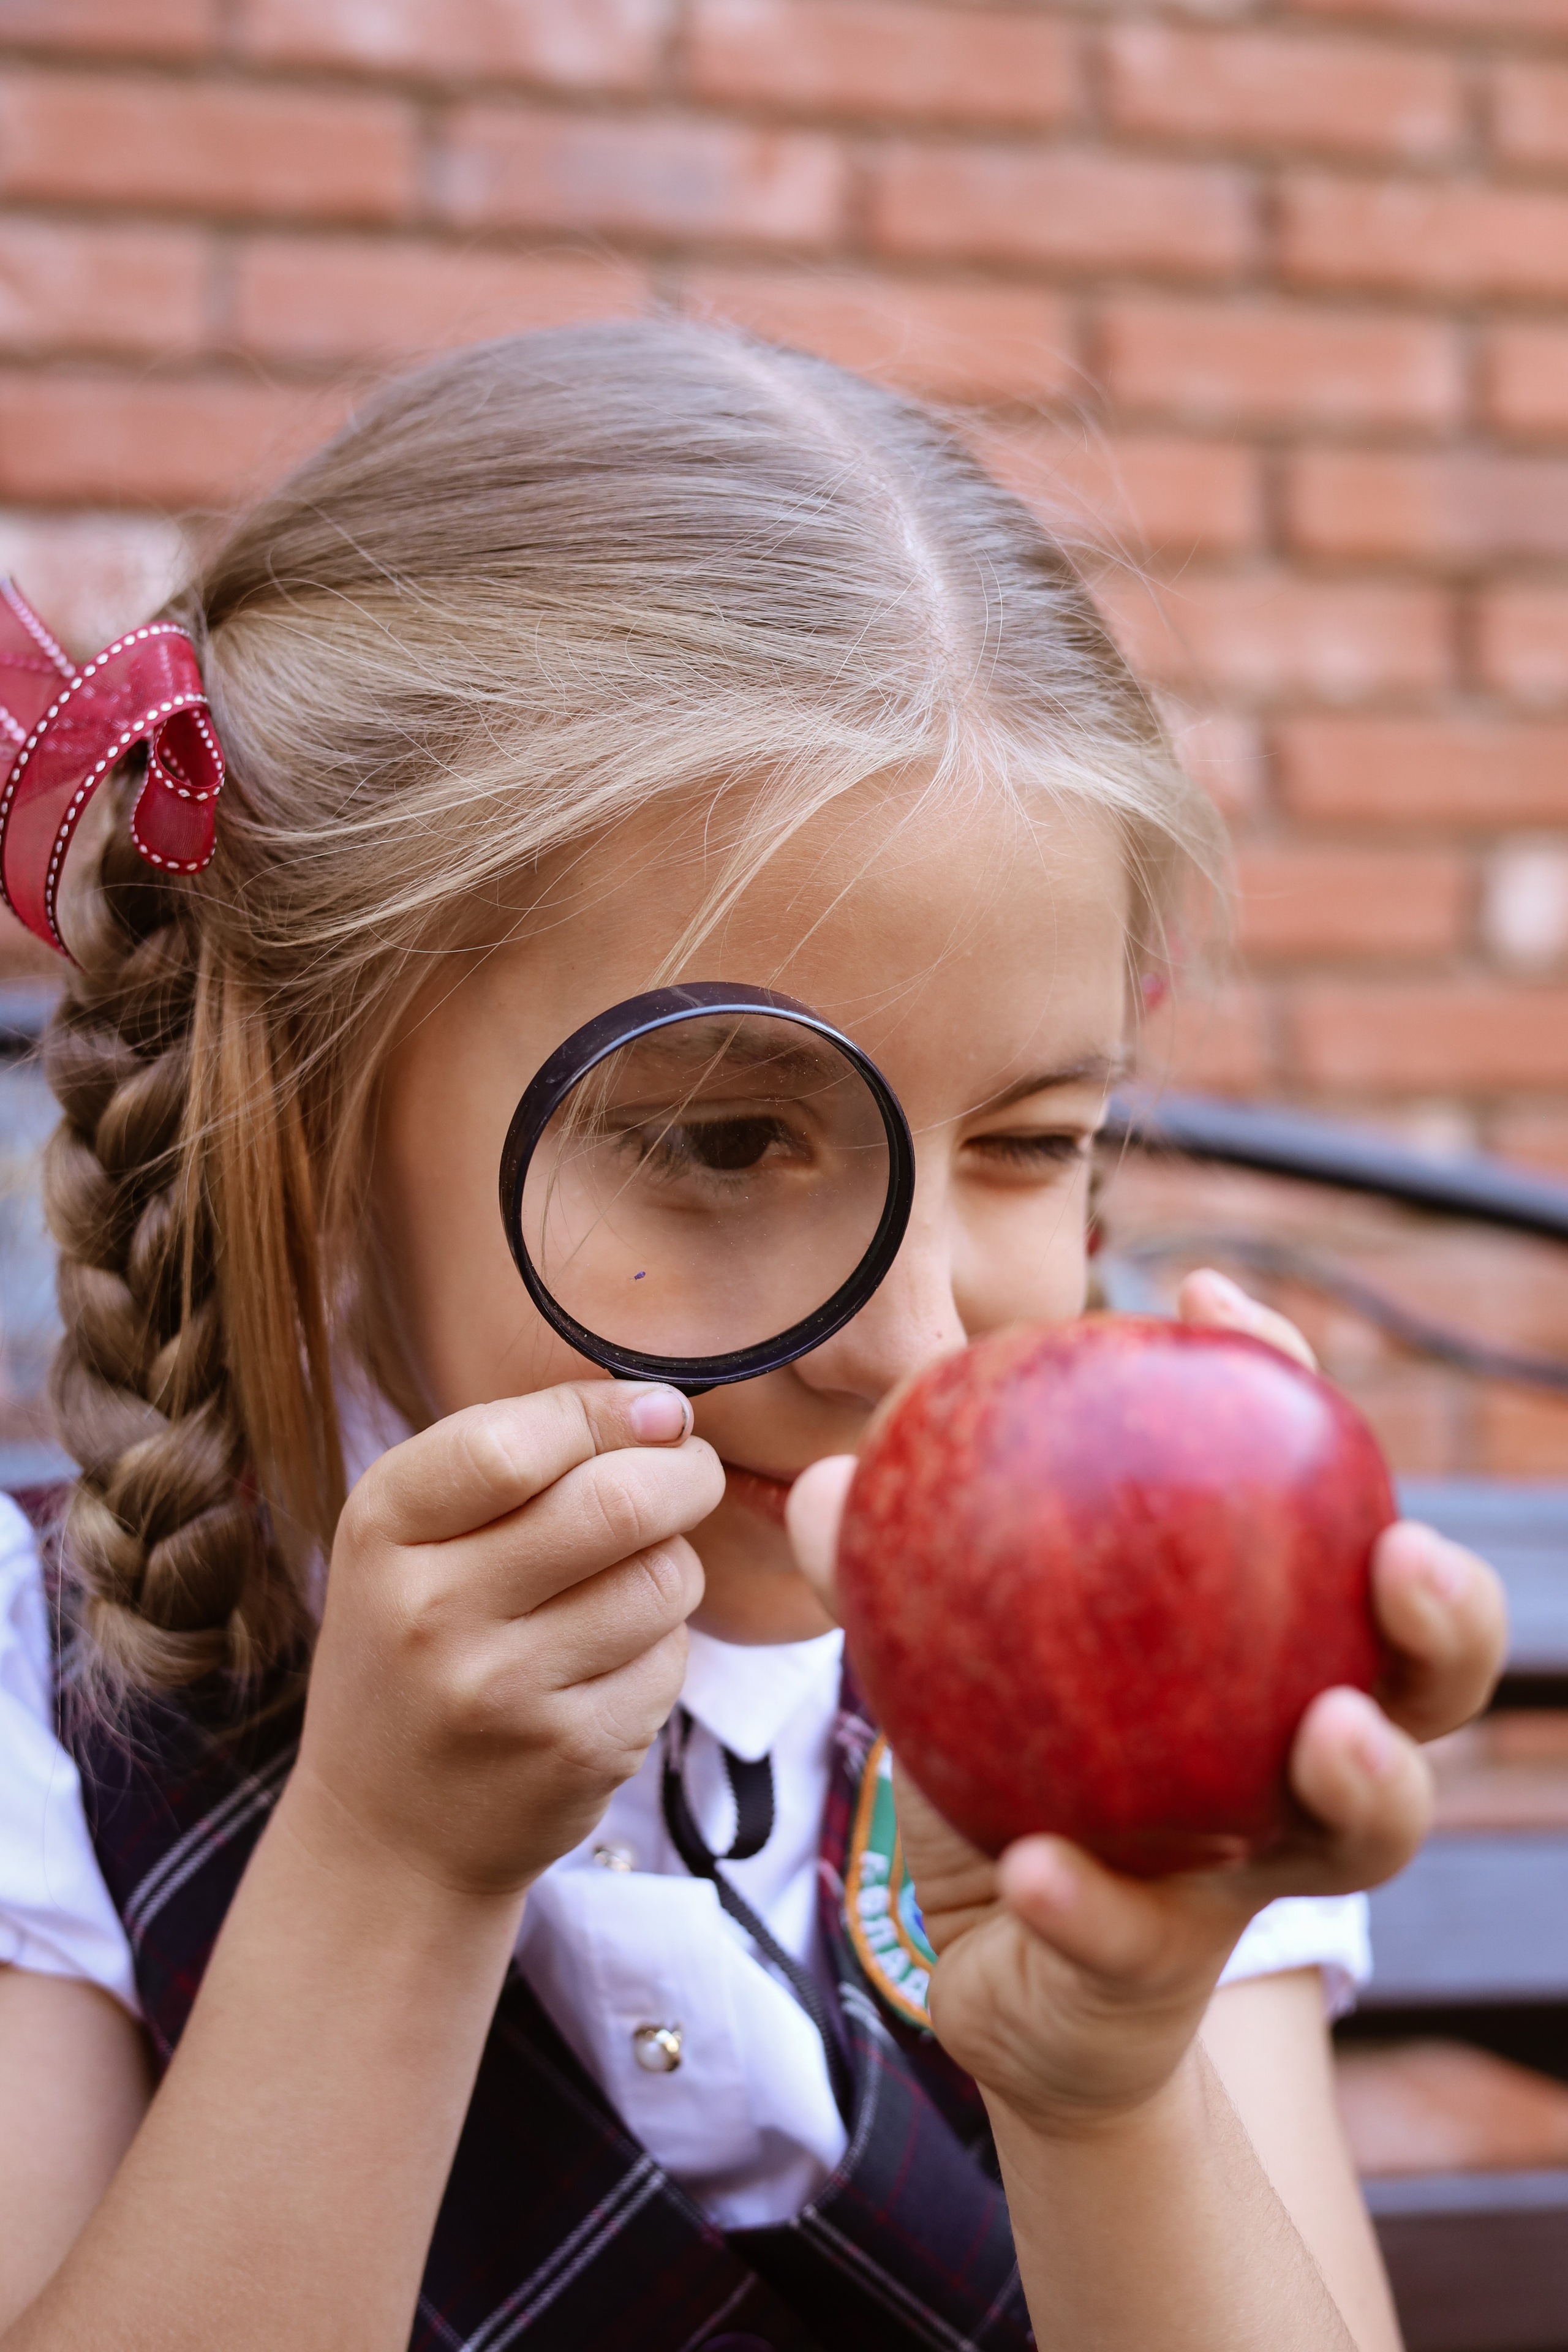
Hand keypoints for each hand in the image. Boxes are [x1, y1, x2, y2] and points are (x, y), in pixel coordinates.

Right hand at [292, 1383, 722, 1901]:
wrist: (385, 1837)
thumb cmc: (414, 1649)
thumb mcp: (411, 1536)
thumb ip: (517, 1456)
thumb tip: (664, 1410)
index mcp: (384, 1530)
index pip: (515, 1443)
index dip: (609, 1414)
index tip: (654, 1414)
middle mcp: (433, 1611)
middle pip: (615, 1503)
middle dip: (682, 1474)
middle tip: (688, 1475)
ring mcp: (503, 1692)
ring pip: (662, 1578)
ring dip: (673, 1564)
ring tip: (632, 1578)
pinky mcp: (572, 1753)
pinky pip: (670, 1660)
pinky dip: (663, 1646)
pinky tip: (612, 1662)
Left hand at [787, 1276, 1506, 2135]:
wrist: (999, 1970)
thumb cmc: (1010, 1778)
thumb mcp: (950, 1655)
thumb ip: (892, 1571)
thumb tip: (834, 1475)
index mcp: (1259, 1656)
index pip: (1311, 1509)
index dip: (1284, 1394)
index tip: (1212, 1305)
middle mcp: (1290, 1759)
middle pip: (1423, 1681)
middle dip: (1446, 1616)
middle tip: (1404, 1554)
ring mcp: (1248, 1874)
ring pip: (1362, 1833)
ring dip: (1364, 1778)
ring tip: (1326, 1730)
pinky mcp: (1160, 1971)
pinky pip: (1136, 1939)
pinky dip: (1087, 1905)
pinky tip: (1039, 1870)